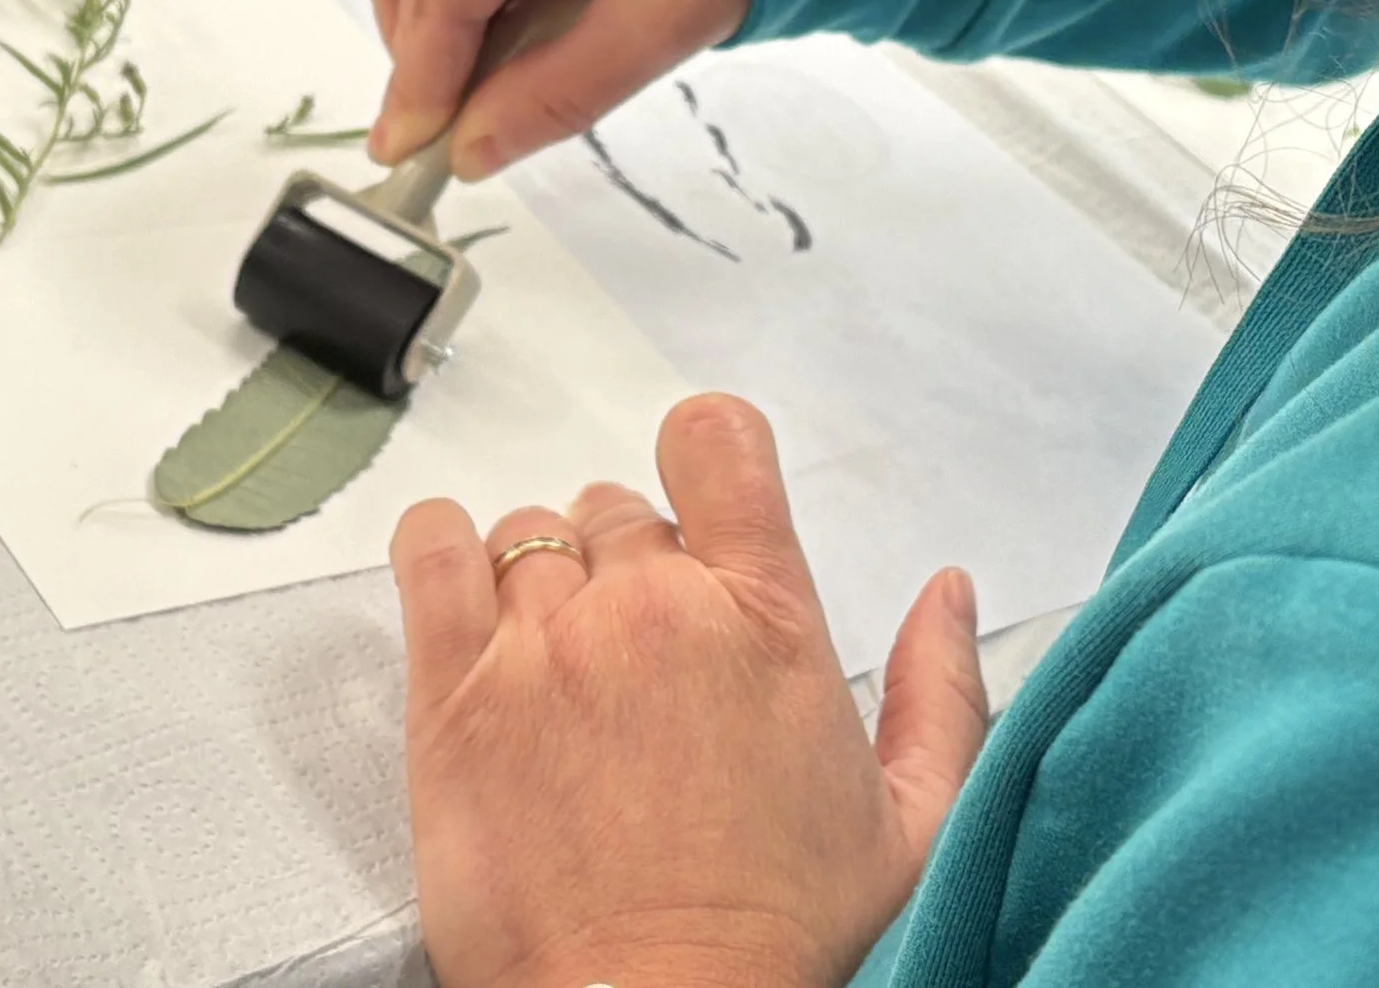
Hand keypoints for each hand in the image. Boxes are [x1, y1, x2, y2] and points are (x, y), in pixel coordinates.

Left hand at [393, 395, 987, 987]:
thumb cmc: (779, 943)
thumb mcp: (911, 826)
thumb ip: (940, 690)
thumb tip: (949, 589)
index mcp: (764, 616)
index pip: (717, 440)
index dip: (704, 454)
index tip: (699, 503)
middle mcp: (652, 609)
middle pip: (618, 509)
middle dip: (628, 569)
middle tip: (638, 665)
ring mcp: (544, 646)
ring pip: (527, 535)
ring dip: (540, 582)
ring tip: (556, 668)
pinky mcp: (452, 697)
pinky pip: (429, 551)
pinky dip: (437, 547)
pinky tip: (457, 585)